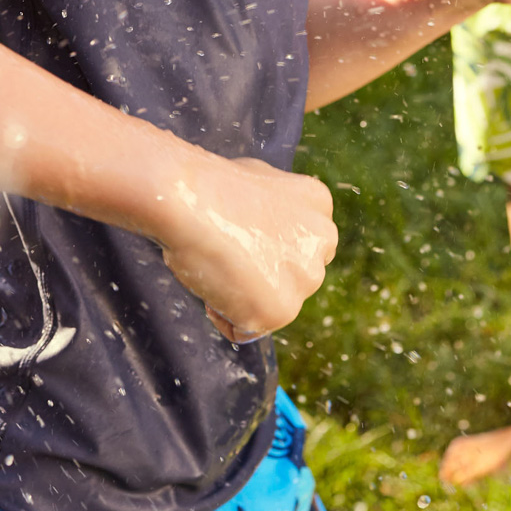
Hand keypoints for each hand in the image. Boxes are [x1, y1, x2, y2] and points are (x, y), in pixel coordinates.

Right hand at [160, 153, 336, 339]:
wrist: (188, 200)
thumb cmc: (207, 185)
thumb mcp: (257, 181)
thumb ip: (273, 209)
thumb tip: (260, 223)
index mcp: (317, 205)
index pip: (298, 243)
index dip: (264, 246)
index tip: (239, 238)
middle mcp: (322, 241)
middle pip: (291, 276)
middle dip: (259, 274)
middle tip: (225, 255)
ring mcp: (305, 278)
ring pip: (270, 304)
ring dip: (241, 296)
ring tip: (217, 265)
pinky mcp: (280, 311)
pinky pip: (244, 329)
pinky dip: (222, 316)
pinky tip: (212, 284)